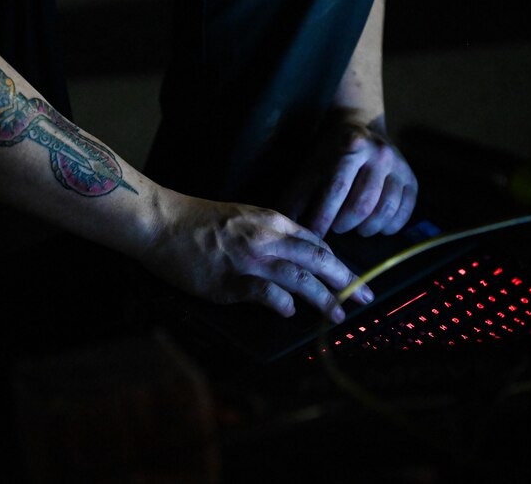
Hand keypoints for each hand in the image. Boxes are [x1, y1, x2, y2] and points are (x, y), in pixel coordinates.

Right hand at [140, 191, 373, 322]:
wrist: (162, 222)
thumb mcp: (241, 215)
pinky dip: (282, 303)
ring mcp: (249, 259)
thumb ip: (269, 233)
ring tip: (339, 314)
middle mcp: (266, 238)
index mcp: (271, 220)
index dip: (337, 262)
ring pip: (300, 278)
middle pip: (317, 259)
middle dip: (346, 279)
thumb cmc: (197, 219)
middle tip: (367, 296)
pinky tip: (290, 313)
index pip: (315, 242)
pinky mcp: (230, 280)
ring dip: (324, 298)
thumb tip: (292, 253)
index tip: (351, 277)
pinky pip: (266, 293)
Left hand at [278, 112, 416, 238]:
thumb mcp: (310, 168)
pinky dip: (388, 226)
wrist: (360, 125)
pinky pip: (404, 212)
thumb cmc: (328, 154)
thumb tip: (287, 227)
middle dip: (345, 224)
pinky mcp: (412, 178)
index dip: (324, 217)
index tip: (314, 236)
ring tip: (354, 229)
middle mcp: (379, 153)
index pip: (336, 189)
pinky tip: (375, 227)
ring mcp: (399, 165)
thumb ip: (297, 196)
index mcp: (350, 146)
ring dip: (367, 228)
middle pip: (362, 204)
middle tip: (336, 229)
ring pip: (384, 210)